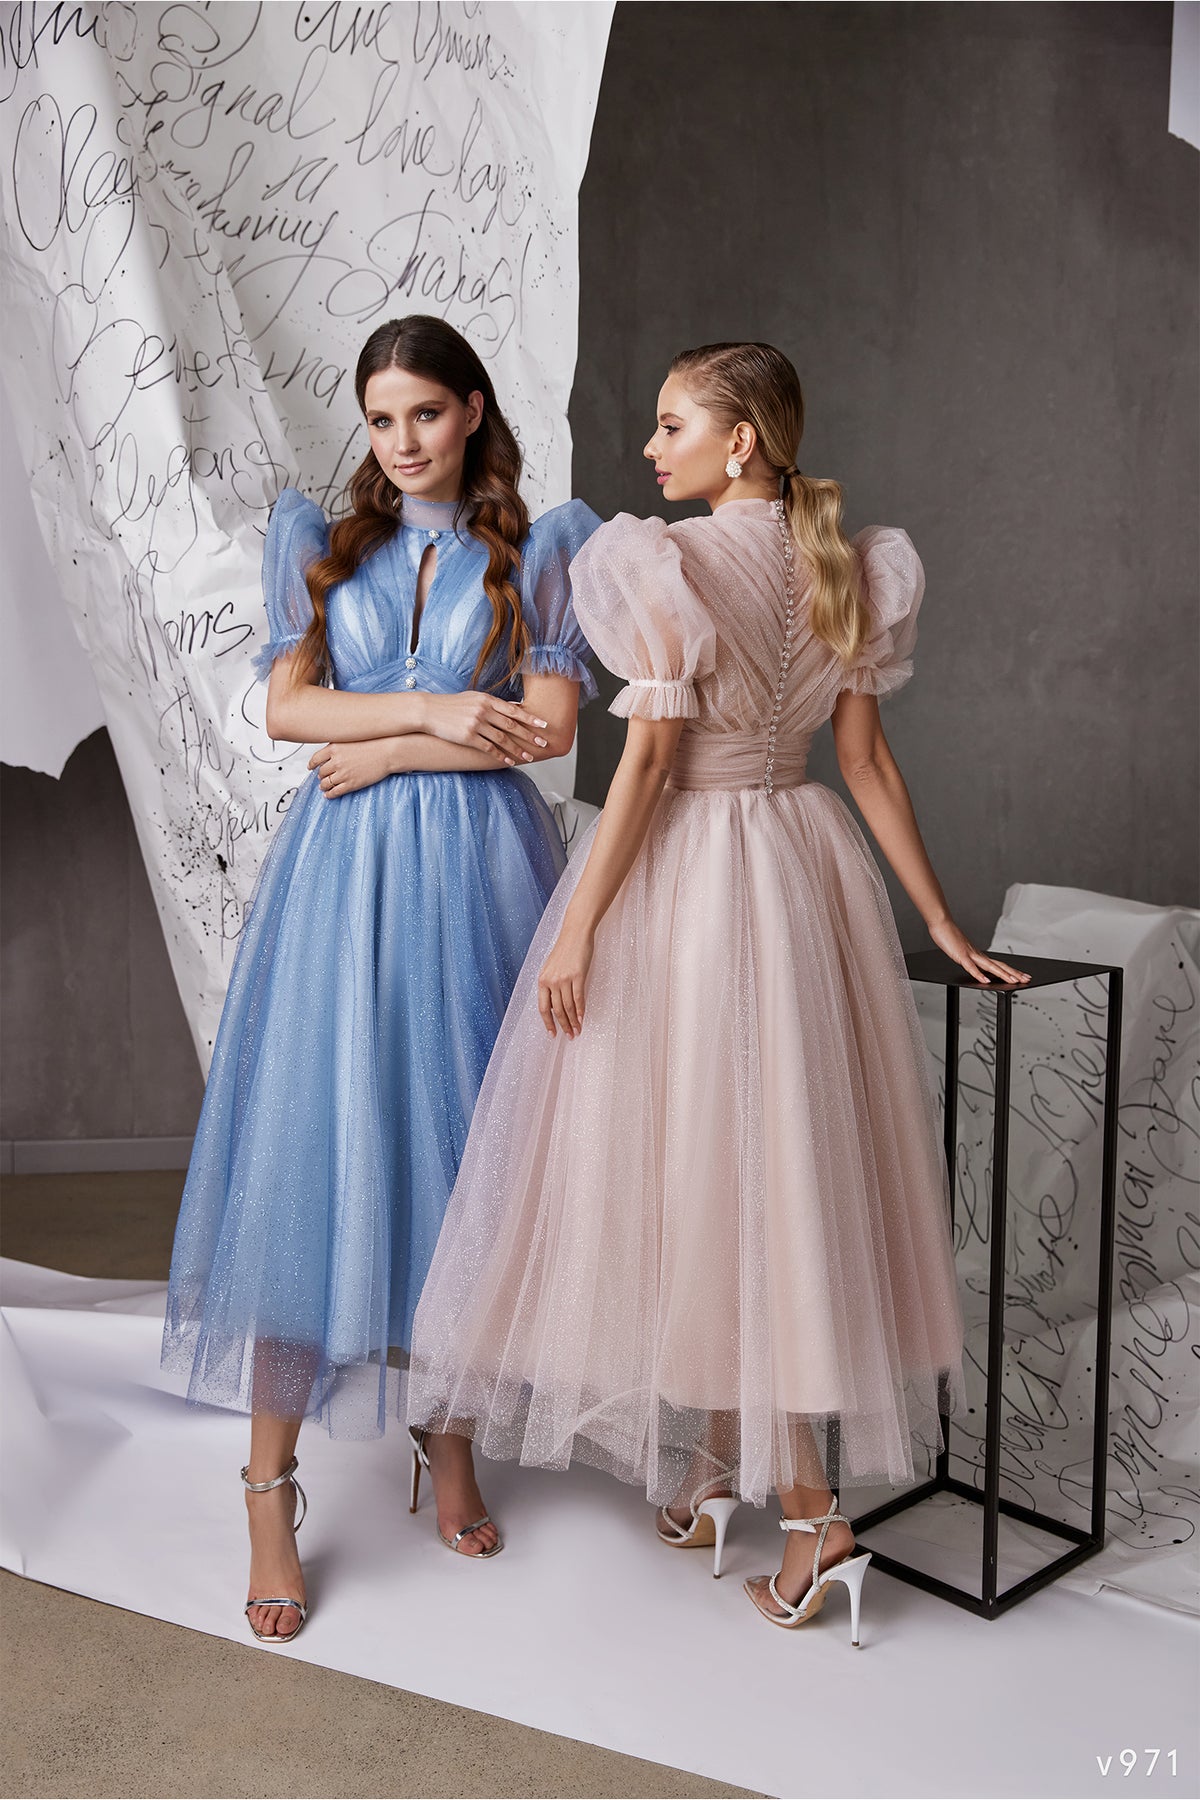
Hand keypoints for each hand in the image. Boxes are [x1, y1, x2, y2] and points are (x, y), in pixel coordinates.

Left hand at [309, 739, 400, 797]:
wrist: (387, 752)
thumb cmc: (373, 744)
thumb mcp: (350, 740)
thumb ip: (337, 746)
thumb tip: (328, 752)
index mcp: (334, 748)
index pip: (316, 759)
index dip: (312, 764)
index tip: (311, 767)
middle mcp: (336, 761)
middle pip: (321, 772)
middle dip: (320, 775)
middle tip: (321, 777)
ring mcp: (343, 774)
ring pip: (326, 783)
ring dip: (323, 786)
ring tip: (324, 786)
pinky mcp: (351, 784)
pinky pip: (335, 792)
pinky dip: (330, 794)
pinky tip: (329, 794)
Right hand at [425, 691, 548, 764]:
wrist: (428, 710)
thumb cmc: (451, 705)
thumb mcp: (473, 698)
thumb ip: (491, 703)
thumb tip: (511, 707)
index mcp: (487, 699)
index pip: (514, 710)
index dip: (531, 718)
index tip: (544, 725)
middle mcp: (483, 710)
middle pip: (512, 725)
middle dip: (530, 736)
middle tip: (543, 744)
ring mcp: (476, 724)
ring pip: (503, 739)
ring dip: (517, 749)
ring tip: (529, 757)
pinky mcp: (468, 737)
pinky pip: (489, 748)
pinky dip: (500, 756)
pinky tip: (508, 762)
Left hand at [538, 925, 593, 1037]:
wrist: (575, 933)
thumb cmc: (565, 949)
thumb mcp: (551, 967)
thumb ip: (551, 984)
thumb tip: (554, 1003)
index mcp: (542, 980)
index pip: (542, 1008)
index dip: (548, 1023)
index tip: (553, 1034)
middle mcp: (551, 981)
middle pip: (556, 1010)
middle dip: (563, 1025)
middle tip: (569, 1036)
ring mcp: (564, 979)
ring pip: (567, 1007)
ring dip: (572, 1022)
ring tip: (577, 1031)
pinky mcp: (577, 976)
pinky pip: (578, 998)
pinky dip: (580, 1011)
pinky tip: (582, 1019)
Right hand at [928, 917, 1030, 985]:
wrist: (942, 924)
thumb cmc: (950, 937)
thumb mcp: (962, 951)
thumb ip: (969, 959)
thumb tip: (976, 967)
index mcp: (979, 955)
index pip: (1000, 964)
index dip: (1012, 971)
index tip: (1022, 976)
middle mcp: (978, 955)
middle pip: (1000, 966)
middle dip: (1014, 973)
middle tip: (1026, 979)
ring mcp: (970, 955)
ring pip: (990, 967)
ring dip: (1003, 974)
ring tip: (1013, 981)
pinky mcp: (961, 956)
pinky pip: (971, 967)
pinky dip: (979, 975)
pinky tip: (986, 981)